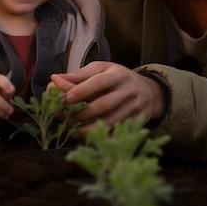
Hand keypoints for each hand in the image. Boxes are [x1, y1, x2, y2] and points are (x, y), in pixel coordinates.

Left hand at [50, 61, 165, 135]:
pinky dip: (102, 136)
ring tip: (73, 131)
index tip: (66, 98)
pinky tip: (88, 137)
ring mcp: (135, 107)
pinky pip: (118, 132)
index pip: (100, 82)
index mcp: (118, 74)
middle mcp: (129, 90)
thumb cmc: (118, 78)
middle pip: (105, 104)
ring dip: (89, 129)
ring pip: (111, 121)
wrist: (149, 91)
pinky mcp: (138, 121)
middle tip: (66, 119)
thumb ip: (80, 75)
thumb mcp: (102, 69)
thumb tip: (56, 79)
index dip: (82, 90)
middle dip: (83, 114)